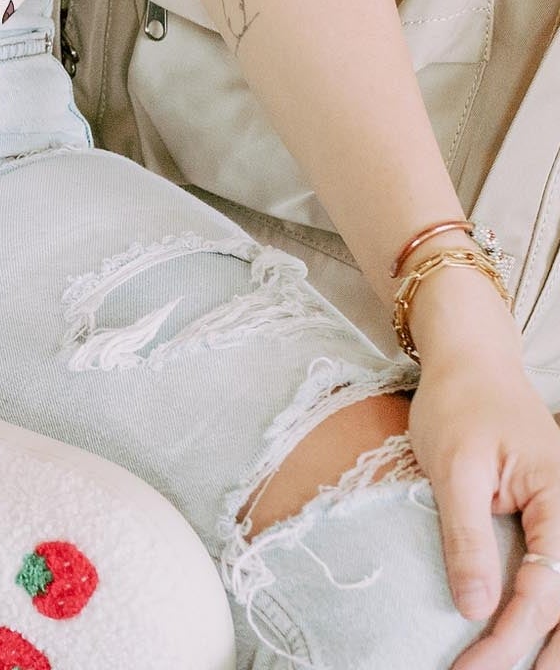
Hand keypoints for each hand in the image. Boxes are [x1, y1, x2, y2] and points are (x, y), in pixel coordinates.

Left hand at [406, 280, 559, 669]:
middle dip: (536, 653)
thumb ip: (466, 536)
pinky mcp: (553, 525)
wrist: (470, 364)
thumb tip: (474, 607)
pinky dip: (543, 614)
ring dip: (547, 643)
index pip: (543, 590)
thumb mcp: (453, 467)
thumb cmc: (460, 404)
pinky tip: (523, 641)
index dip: (509, 636)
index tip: (473, 668)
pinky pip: (556, 578)